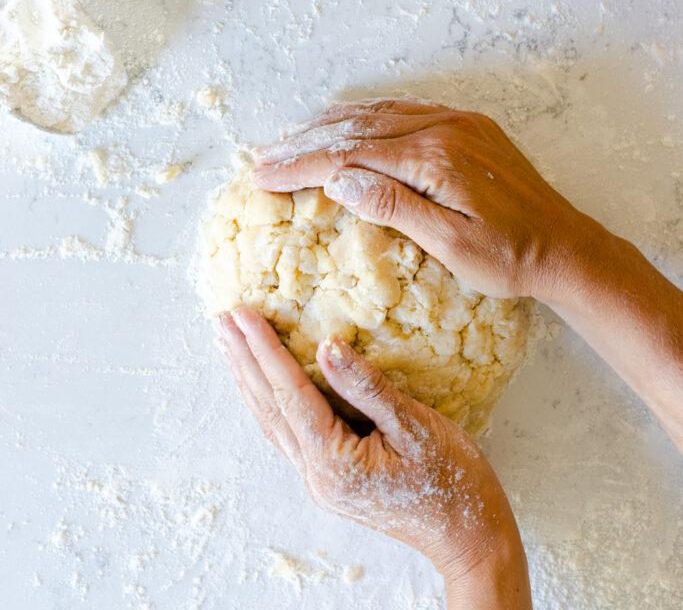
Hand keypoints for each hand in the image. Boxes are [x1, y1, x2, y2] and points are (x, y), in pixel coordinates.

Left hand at [219, 308, 530, 607]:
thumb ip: (367, 387)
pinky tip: (263, 383)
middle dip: (244, 360)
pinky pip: (288, 431)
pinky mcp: (331, 479)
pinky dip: (270, 400)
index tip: (243, 313)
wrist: (469, 539)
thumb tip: (328, 346)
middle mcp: (317, 475)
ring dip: (249, 379)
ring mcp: (321, 481)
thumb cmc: (454, 483)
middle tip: (221, 319)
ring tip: (229, 344)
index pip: (290, 393)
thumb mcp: (416, 427)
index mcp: (335, 462)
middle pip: (270, 407)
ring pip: (273, 421)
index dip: (264, 349)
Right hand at [252, 98, 599, 301]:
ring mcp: (455, 122)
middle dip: (305, 142)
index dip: (302, 164)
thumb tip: (340, 182)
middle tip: (262, 157)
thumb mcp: (452, 245)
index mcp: (435, 158)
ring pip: (377, 114)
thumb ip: (396, 208)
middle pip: (357, 127)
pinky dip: (365, 116)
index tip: (263, 175)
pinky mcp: (465, 126)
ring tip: (290, 138)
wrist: (566, 246)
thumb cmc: (510, 257)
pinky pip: (403, 111)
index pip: (351, 156)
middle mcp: (442, 129)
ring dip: (329, 125)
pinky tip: (345, 122)